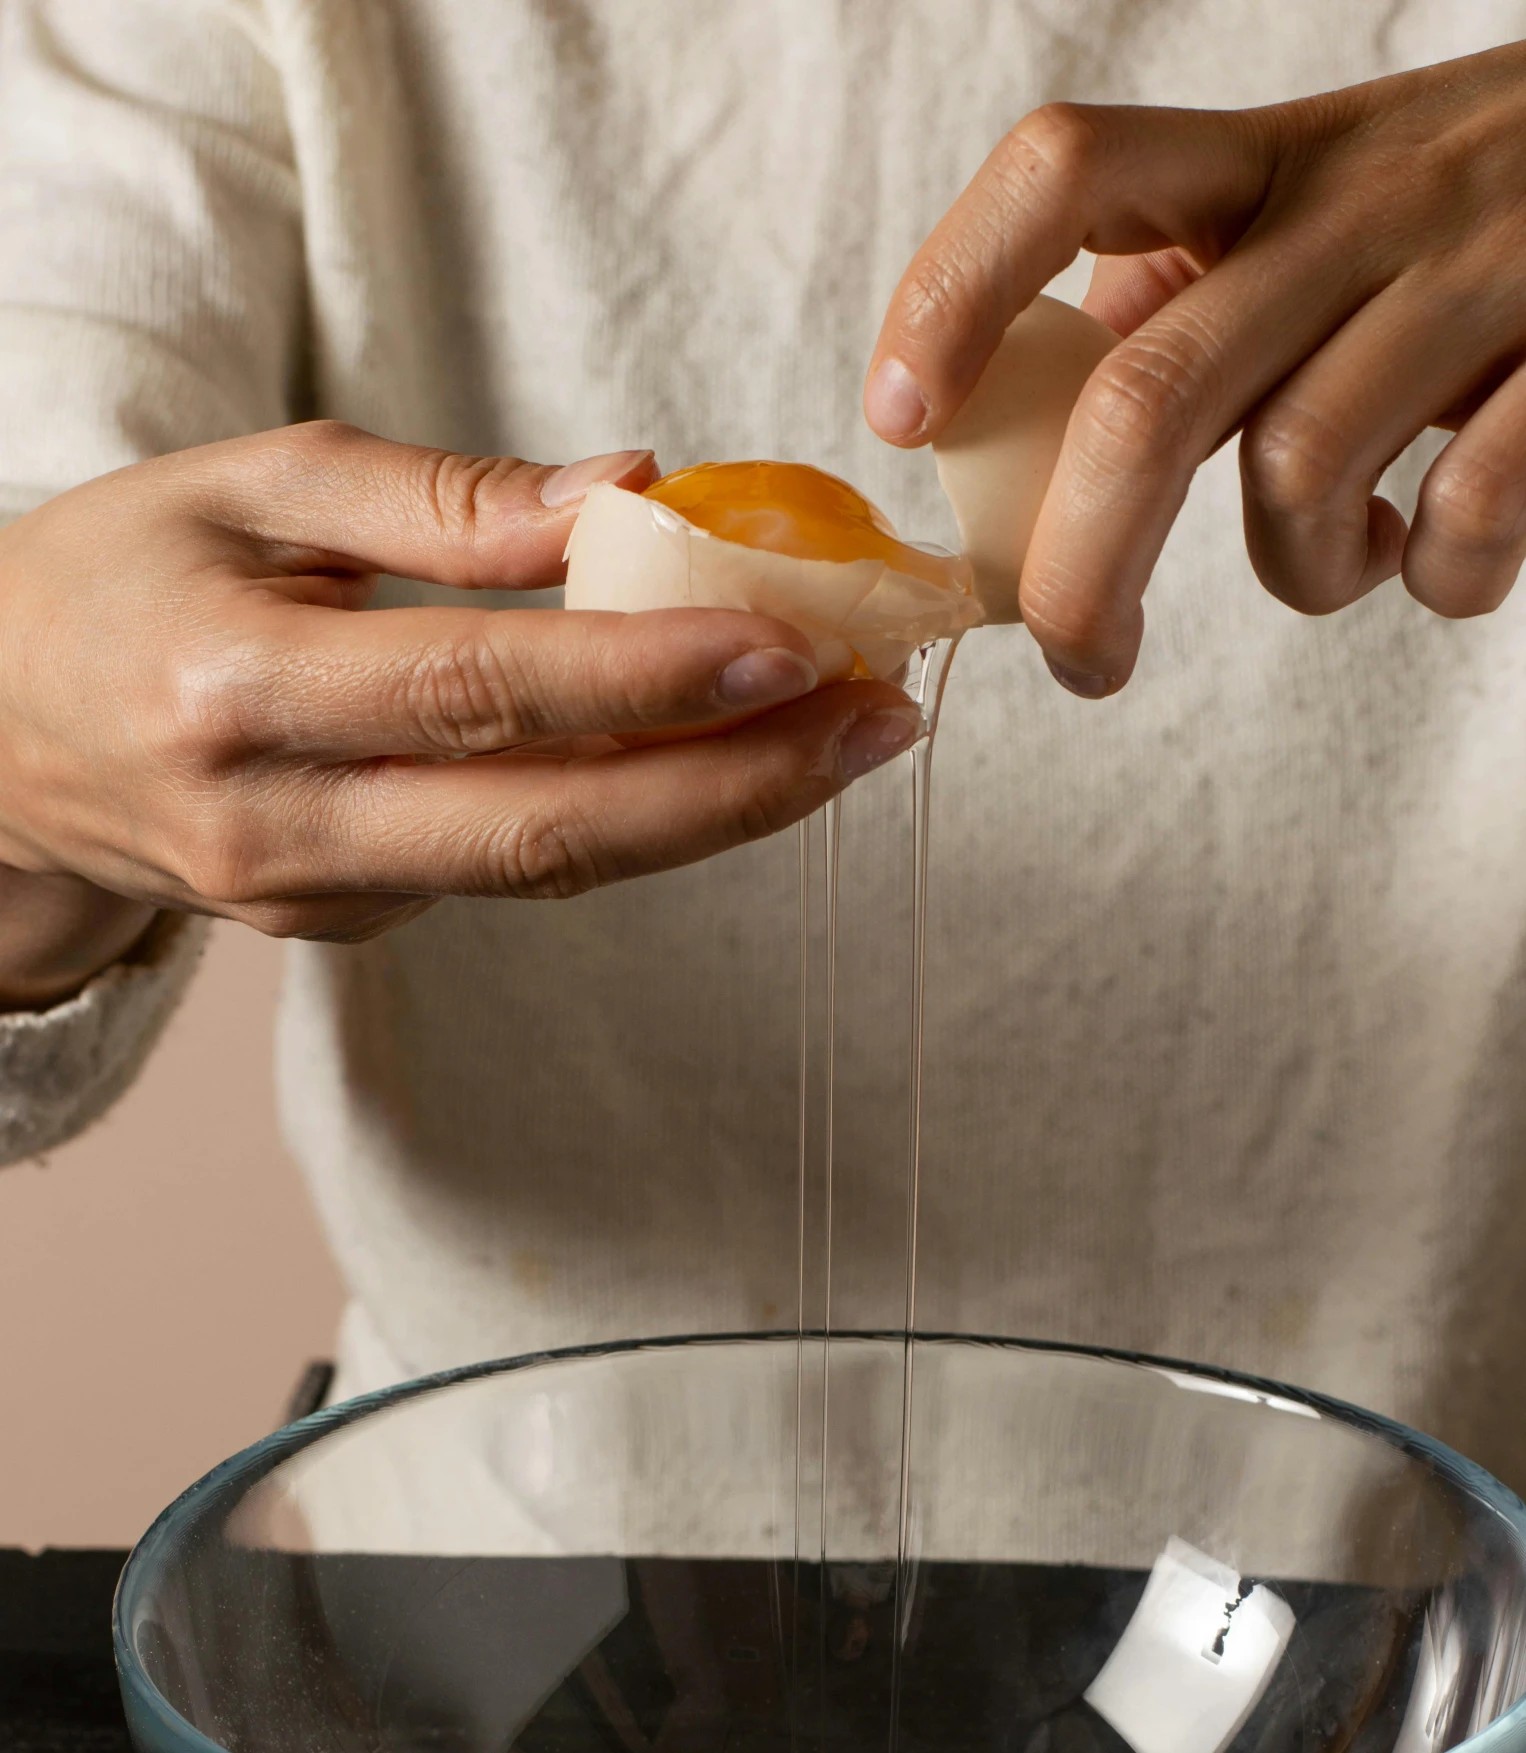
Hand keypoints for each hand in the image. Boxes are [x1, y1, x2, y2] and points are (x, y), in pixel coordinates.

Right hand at [0, 427, 918, 1001]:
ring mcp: (311, 898)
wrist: (1, 735)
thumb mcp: (250, 484)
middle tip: (875, 726)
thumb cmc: (120, 579)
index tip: (790, 642)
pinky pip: (511, 874)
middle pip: (543, 828)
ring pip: (547, 871)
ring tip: (842, 744)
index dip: (645, 679)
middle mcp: (274, 822)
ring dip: (711, 818)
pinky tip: (724, 765)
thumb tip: (631, 496)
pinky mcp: (345, 930)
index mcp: (235, 686)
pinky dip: (631, 824)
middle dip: (732, 788)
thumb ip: (440, 498)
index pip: (478, 688)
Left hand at [866, 33, 1525, 693]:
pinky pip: (1463, 517)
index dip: (956, 293)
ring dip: (1300, 573)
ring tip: (1346, 559)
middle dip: (1080, 570)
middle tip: (1079, 659)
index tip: (901, 420)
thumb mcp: (1329, 194)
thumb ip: (1195, 278)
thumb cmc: (1490, 202)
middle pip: (1150, 392)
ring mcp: (1483, 269)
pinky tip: (1443, 556)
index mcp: (1271, 162)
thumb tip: (1039, 384)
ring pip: (1298, 470)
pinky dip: (1436, 579)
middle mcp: (1363, 200)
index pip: (1070, 170)